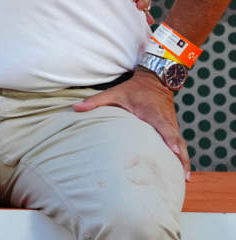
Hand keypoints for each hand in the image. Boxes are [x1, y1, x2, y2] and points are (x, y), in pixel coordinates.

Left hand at [73, 69, 189, 176]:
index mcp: (153, 113)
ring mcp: (172, 125)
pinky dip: (183, 156)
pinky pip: (180, 143)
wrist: (156, 80)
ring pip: (182, 144)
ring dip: (185, 161)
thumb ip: (96, 101)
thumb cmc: (134, 89)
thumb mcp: (115, 92)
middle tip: (183, 176)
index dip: (170, 139)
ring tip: (185, 180)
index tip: (174, 151)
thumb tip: (75, 108)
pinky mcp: (174, 128)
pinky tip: (183, 172)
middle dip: (182, 158)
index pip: (164, 127)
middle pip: (178, 141)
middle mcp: (166, 121)